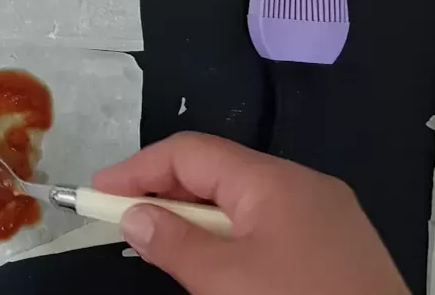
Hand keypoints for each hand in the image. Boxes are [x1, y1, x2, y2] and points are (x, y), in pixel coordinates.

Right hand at [93, 132, 408, 294]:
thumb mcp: (226, 282)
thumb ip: (173, 244)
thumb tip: (134, 216)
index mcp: (276, 181)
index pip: (191, 153)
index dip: (137, 169)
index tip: (95, 195)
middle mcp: (305, 187)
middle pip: (218, 172)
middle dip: (165, 193)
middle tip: (121, 222)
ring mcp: (327, 218)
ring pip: (244, 202)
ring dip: (197, 219)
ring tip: (162, 245)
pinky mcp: (338, 249)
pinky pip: (271, 225)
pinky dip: (232, 238)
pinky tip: (215, 265)